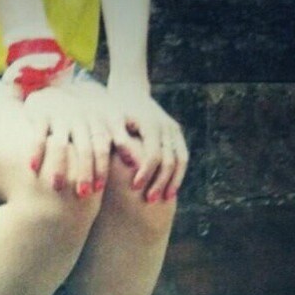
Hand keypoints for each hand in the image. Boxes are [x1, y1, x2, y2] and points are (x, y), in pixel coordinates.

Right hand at [23, 85, 110, 197]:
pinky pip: (38, 135)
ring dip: (59, 166)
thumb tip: (136, 163)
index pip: (102, 146)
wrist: (53, 93)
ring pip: (61, 144)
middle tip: (83, 194)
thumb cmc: (82, 118)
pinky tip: (34, 168)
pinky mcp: (40, 116)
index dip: (101, 167)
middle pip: (84, 148)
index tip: (99, 189)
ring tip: (57, 187)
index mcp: (97, 122)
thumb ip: (119, 140)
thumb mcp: (102, 123)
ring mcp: (59, 117)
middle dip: (84, 172)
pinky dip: (36, 151)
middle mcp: (80, 119)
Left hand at [107, 85, 188, 201]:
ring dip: (173, 181)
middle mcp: (166, 126)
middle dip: (160, 181)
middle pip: (169, 159)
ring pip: (181, 160)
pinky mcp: (177, 134)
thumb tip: (129, 162)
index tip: (135, 188)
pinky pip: (183, 157)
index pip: (153, 154)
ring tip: (163, 199)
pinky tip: (170, 190)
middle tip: (149, 200)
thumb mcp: (112, 123)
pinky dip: (178, 174)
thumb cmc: (114, 112)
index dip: (146, 172)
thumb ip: (119, 141)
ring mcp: (174, 130)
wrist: (129, 93)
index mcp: (151, 124)